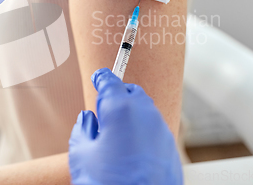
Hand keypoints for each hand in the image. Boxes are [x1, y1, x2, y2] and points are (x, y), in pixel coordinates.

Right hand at [68, 68, 182, 184]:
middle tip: (103, 110)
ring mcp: (161, 130)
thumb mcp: (82, 153)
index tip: (98, 77)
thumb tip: (89, 120)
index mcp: (121, 108)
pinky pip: (154, 129)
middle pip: (131, 91)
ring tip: (116, 133)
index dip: (101, 78)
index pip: (109, 81)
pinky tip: (131, 149)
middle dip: (118, 95)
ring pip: (145, 110)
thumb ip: (84, 128)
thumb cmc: (108, 183)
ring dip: (131, 113)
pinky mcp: (170, 147)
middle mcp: (145, 113)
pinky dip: (142, 130)